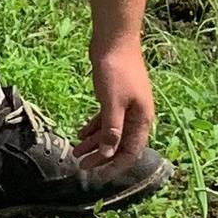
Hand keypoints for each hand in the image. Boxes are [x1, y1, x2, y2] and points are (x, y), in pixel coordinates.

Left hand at [77, 42, 155, 174]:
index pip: (130, 152)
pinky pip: (106, 120)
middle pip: (119, 145)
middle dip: (101, 158)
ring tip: (75, 153)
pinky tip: (80, 134)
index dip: (114, 166)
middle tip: (81, 166)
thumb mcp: (112, 103)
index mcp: (142, 119)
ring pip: (110, 133)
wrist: (114, 40)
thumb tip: (108, 155)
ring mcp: (126, 106)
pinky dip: (93, 128)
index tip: (97, 177)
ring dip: (94, 144)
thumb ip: (111, 130)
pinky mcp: (115, 97)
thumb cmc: (116, 70)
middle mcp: (136, 116)